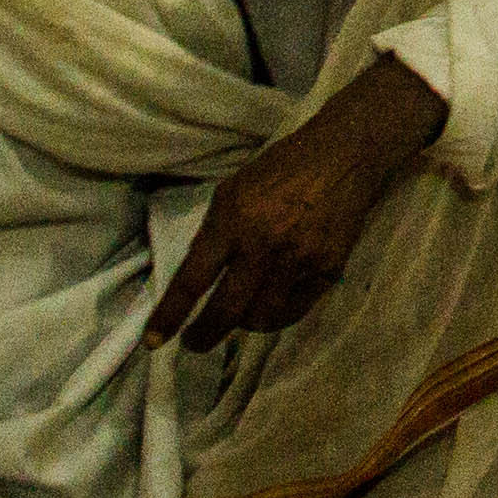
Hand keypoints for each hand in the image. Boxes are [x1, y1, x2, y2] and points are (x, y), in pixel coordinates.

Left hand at [150, 58, 442, 344]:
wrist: (345, 155)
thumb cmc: (281, 168)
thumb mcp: (234, 190)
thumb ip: (214, 233)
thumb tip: (197, 280)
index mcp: (233, 219)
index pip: (193, 279)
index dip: (170, 315)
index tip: (152, 342)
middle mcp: (264, 243)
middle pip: (226, 310)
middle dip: (203, 335)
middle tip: (195, 342)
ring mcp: (299, 259)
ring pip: (260, 318)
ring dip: (243, 323)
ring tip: (241, 313)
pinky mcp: (328, 269)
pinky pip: (294, 311)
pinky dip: (276, 315)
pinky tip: (271, 305)